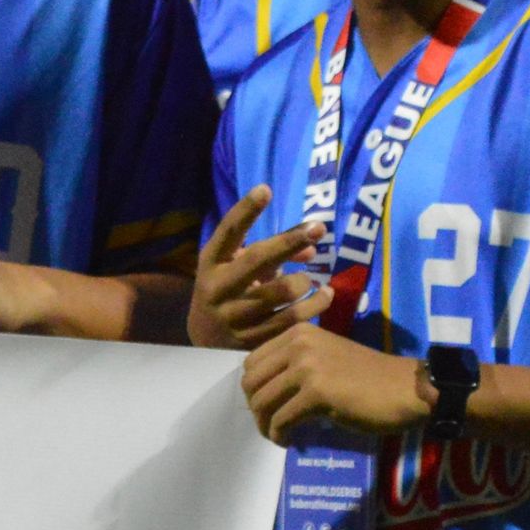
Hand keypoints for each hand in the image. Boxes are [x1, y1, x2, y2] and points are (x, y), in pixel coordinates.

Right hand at [191, 188, 322, 350]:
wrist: (205, 341)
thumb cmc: (227, 291)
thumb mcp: (236, 267)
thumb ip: (271, 253)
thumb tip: (311, 247)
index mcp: (211, 264)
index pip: (228, 232)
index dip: (246, 210)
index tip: (266, 189)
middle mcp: (218, 288)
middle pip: (257, 259)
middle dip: (290, 241)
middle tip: (318, 227)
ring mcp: (234, 316)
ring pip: (282, 292)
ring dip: (305, 281)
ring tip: (316, 281)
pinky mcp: (251, 340)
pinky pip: (293, 319)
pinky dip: (315, 305)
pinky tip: (324, 296)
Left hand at [240, 322, 427, 445]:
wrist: (408, 388)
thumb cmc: (370, 378)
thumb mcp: (325, 358)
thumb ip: (295, 364)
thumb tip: (262, 389)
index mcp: (299, 333)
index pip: (252, 362)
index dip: (252, 389)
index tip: (266, 406)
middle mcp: (299, 344)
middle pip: (251, 382)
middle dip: (254, 409)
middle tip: (269, 425)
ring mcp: (307, 367)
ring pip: (262, 402)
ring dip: (265, 425)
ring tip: (278, 435)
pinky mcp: (317, 392)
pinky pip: (281, 419)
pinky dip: (280, 434)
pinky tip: (290, 441)